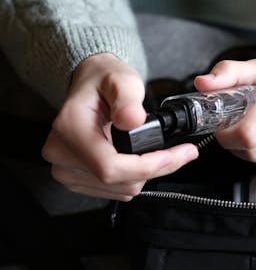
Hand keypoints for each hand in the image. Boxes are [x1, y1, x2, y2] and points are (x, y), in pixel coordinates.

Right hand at [42, 53, 197, 200]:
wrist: (90, 85)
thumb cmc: (104, 80)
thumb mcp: (121, 79)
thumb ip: (127, 97)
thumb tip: (132, 119)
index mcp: (69, 129)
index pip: (109, 167)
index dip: (147, 167)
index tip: (175, 156)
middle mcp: (61, 153)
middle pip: (117, 181)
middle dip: (154, 168)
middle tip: (180, 152)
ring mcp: (65, 169)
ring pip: (119, 189)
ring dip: (145, 174)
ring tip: (157, 152)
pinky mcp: (75, 178)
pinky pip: (113, 190)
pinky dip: (134, 178)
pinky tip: (139, 159)